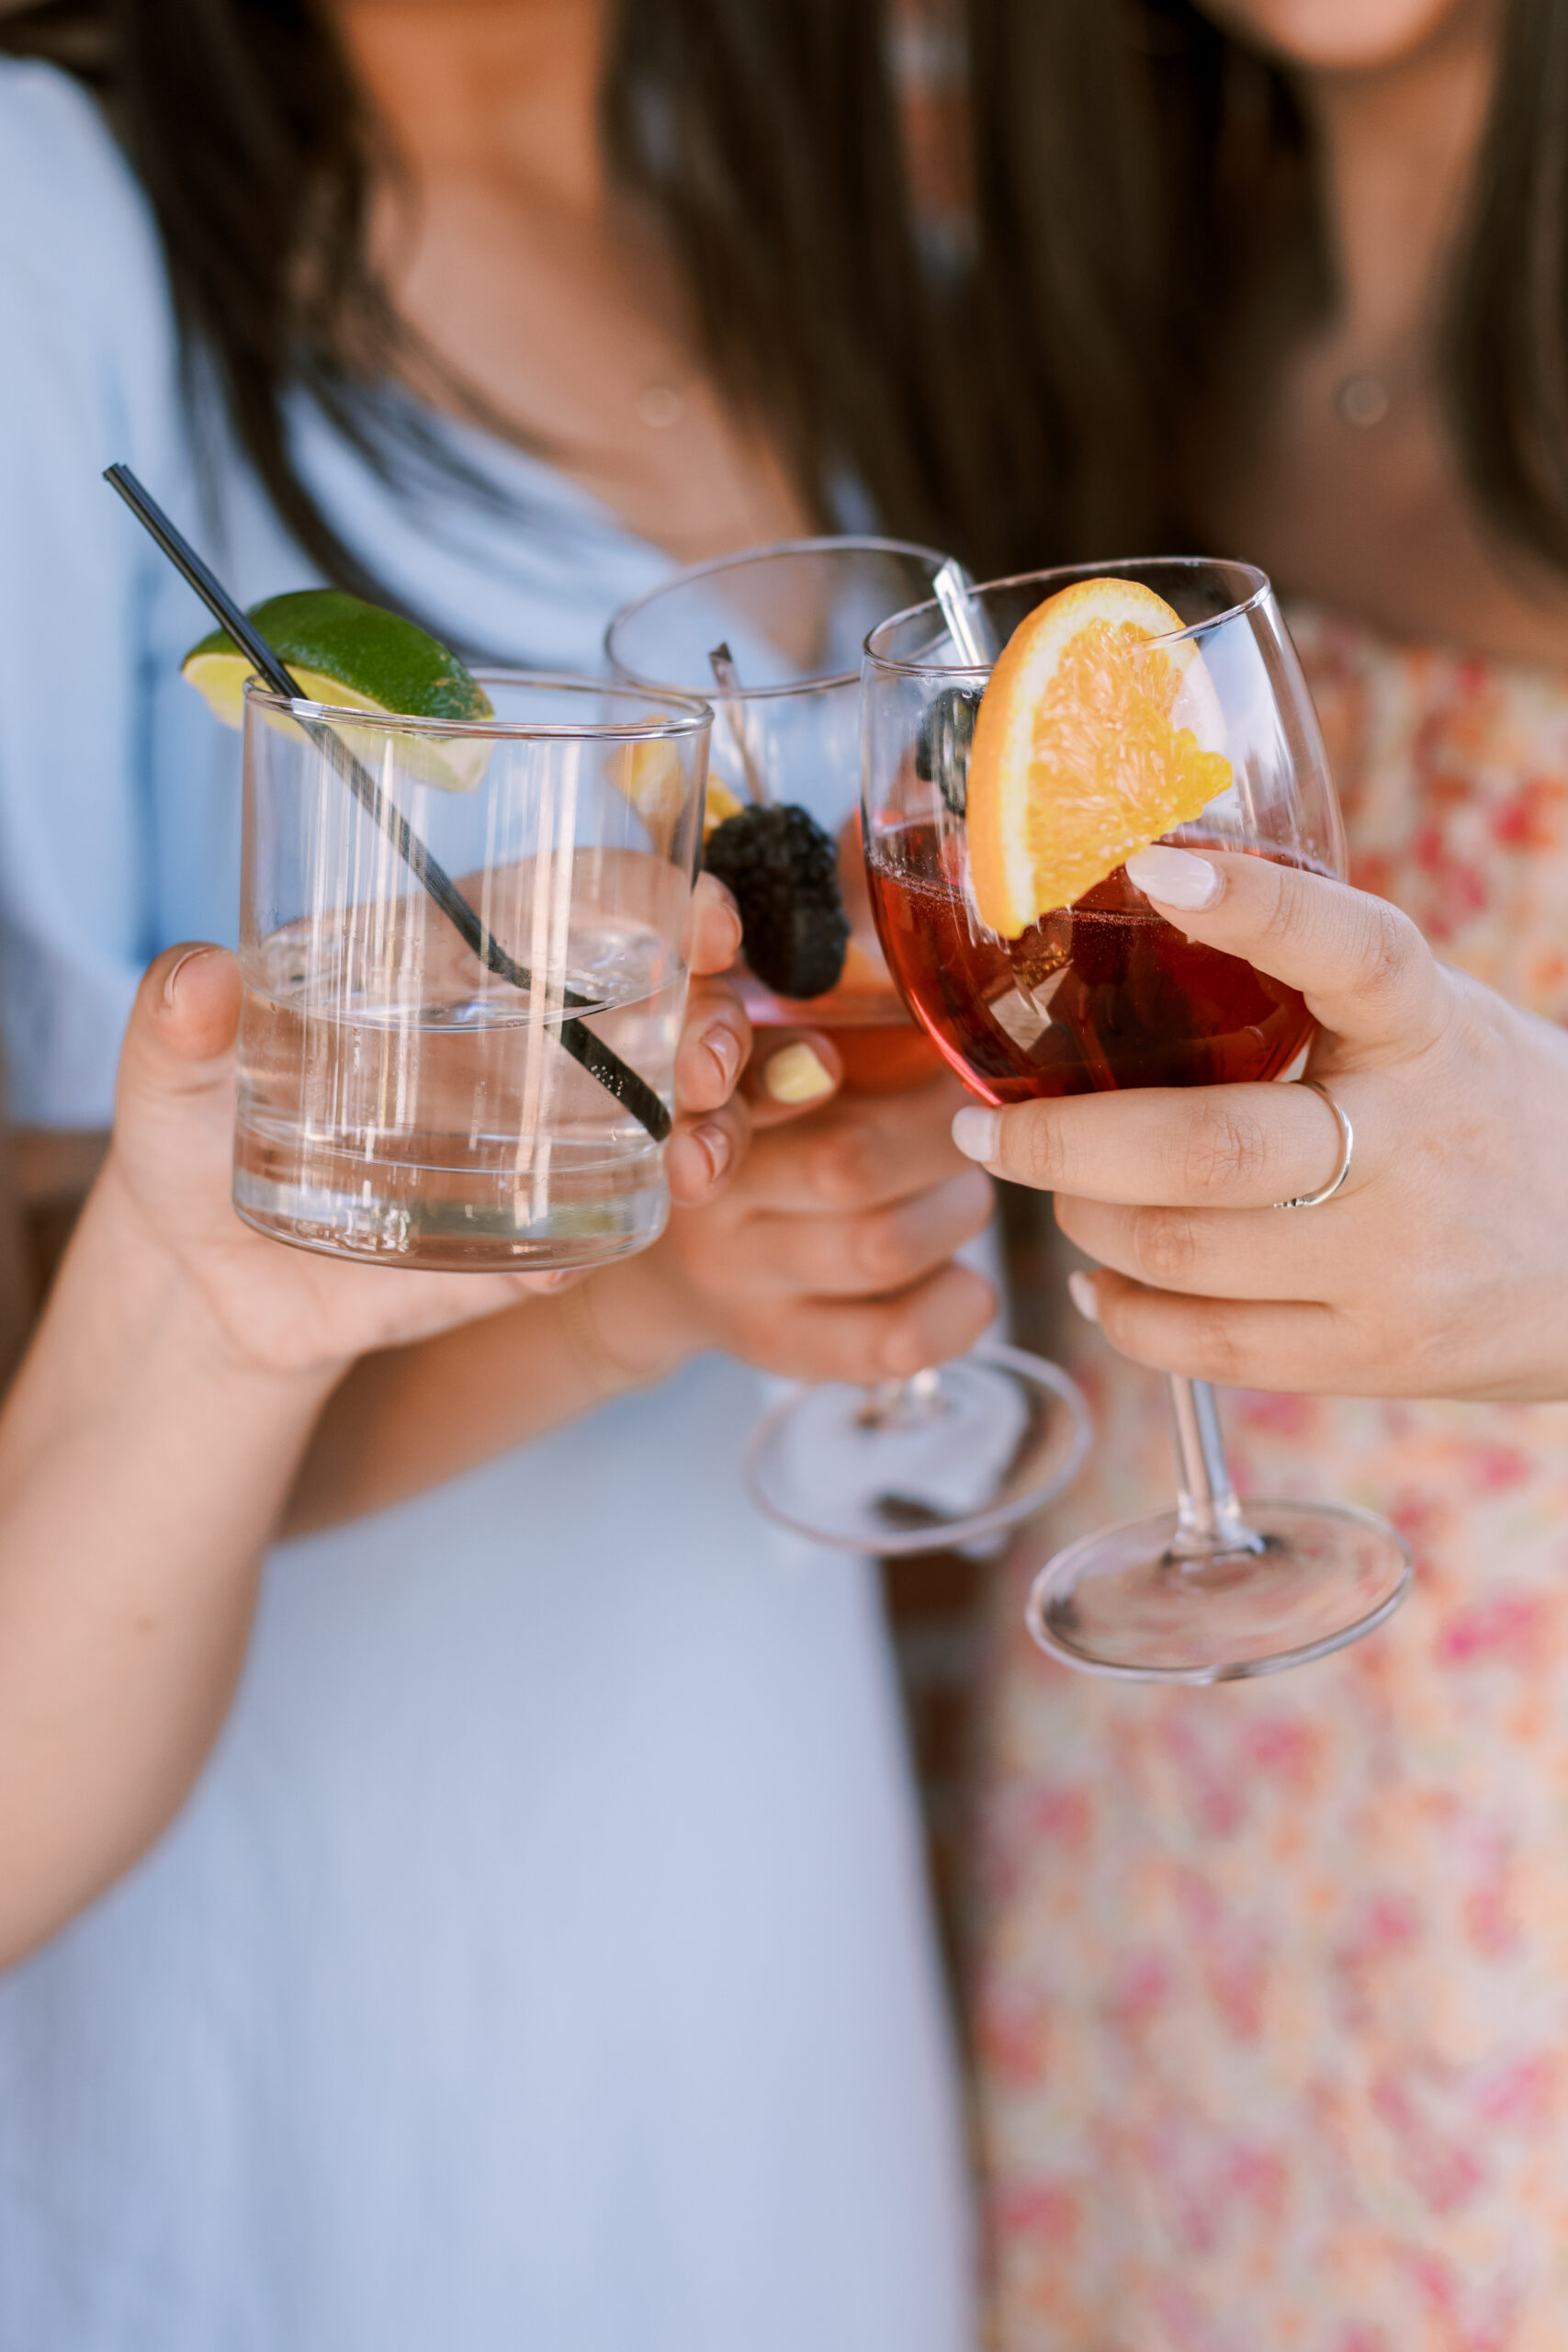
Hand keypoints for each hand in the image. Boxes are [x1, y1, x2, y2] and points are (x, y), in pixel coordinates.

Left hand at [94, 874, 750, 1382]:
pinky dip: (604, 1239)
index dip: (663, 899)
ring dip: (709, 1130)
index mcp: (453, 966)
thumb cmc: (191, 1133)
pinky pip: (588, 1237)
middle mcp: (515, 1050)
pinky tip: (586, 1250)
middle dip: (716, 1025)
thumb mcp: (168, 1072)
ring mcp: (529, 1148)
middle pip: (656, 1013)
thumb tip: (197, 976)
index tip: (711, 921)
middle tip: (708, 1058)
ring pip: (659, 1122)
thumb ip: (175, 1023)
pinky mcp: (515, 1242)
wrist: (197, 1277)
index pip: (581, 902)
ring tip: (695, 1158)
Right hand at [593, 1050, 996, 1385]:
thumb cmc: (751, 1134)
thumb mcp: (756, 1061)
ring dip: (958, 1209)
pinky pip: (891, 1340)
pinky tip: (967, 1279)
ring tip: (965, 1188)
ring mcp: (743, 1284)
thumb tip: (942, 1006)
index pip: (732, 1078)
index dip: (798, 1067)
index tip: (854, 1057)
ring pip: (882, 1245)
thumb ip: (814, 1022)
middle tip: (973, 1116)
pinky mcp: (784, 1349)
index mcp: (698, 1100)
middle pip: (844, 1164)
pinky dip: (957, 1306)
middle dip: (940, 1132)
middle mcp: (708, 1197)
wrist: (663, 1275)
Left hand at [950, 844, 1567, 1401]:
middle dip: (1060, 1139)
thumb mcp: (1439, 1031)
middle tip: (985, 1126)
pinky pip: (1206, 1346)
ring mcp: (1396, 1264)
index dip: (1257, 909)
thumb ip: (1325, 992)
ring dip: (1083, 1221)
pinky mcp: (1377, 1355)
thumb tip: (1146, 908)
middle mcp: (1417, 1148)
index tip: (1156, 869)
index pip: (1354, 953)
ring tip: (1060, 1192)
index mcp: (1433, 1033)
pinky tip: (1103, 1280)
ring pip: (1182, 1252)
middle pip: (1206, 1150)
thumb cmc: (1493, 1122)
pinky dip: (1125, 1312)